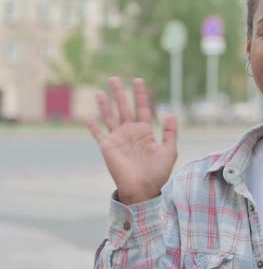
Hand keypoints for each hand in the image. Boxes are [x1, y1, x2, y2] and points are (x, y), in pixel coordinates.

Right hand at [86, 77, 177, 204]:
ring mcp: (118, 138)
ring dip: (105, 104)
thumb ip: (170, 133)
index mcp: (145, 131)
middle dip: (120, 93)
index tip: (139, 80)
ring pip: (110, 116)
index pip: (143, 108)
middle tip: (114, 78)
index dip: (141, 94)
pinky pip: (98, 134)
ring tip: (101, 91)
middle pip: (124, 107)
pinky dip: (91, 126)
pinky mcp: (107, 147)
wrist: (143, 190)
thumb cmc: (158, 173)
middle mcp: (130, 132)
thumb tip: (171, 114)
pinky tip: (85, 116)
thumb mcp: (169, 151)